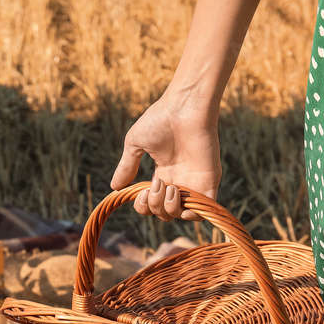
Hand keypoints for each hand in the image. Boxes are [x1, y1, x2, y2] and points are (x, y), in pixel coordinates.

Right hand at [110, 96, 220, 221]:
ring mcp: (193, 183)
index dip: (143, 205)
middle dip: (154, 206)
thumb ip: (127, 167)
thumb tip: (115, 188)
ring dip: (169, 209)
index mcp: (162, 174)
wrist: (185, 107)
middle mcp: (178, 181)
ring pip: (179, 215)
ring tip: (169, 188)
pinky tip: (182, 204)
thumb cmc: (160, 119)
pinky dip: (191, 215)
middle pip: (162, 213)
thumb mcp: (135, 144)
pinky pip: (203, 212)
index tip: (142, 191)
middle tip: (157, 184)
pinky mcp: (208, 183)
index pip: (151, 203)